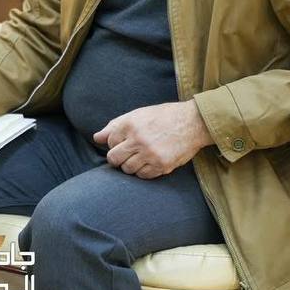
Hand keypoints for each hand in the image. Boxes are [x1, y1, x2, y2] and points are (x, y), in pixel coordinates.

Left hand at [93, 100, 212, 179]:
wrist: (193, 122)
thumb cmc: (163, 117)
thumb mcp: (137, 114)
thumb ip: (115, 126)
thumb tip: (97, 138)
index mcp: (130, 124)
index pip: (110, 142)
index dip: (115, 143)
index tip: (124, 142)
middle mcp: (138, 139)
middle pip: (114, 159)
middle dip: (118, 158)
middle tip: (127, 154)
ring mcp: (150, 154)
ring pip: (127, 169)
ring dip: (130, 165)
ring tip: (140, 157)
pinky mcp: (161, 165)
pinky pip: (143, 175)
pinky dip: (143, 171)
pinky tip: (149, 162)